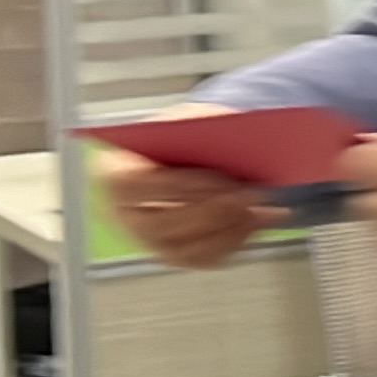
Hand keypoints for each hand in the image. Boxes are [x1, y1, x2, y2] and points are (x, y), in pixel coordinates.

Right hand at [97, 103, 276, 268]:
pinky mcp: (172, 254)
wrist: (191, 155)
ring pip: (183, 247)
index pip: (133, 184)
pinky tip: (256, 223)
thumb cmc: (187, 136)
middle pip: (159, 223)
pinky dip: (233, 242)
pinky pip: (201, 258)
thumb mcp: (193, 118)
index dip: (178, 185)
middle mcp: (121, 211)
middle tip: (252, 196)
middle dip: (212, 210)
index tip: (222, 179)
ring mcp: (145, 238)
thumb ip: (205, 124)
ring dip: (228, 229)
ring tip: (264, 209)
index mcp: (113, 170)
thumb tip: (233, 132)